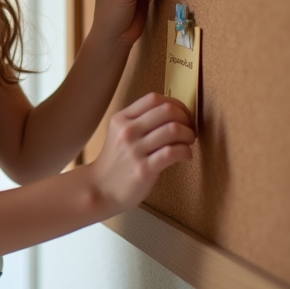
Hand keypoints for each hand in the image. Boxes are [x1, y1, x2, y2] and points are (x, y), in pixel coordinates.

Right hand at [89, 92, 193, 212]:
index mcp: (121, 119)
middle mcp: (127, 131)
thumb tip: (174, 113)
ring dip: (189, 135)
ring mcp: (134, 150)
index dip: (175, 104)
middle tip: (188, 129)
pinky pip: (172, 152)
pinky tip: (185, 156)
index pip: (154, 99)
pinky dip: (186, 152)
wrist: (101, 189)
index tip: (182, 115)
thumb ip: (140, 121)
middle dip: (186, 118)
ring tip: (188, 143)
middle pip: (167, 111)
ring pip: (173, 130)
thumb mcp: (120, 133)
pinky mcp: (144, 169)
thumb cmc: (117, 161)